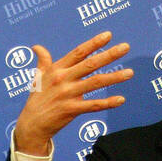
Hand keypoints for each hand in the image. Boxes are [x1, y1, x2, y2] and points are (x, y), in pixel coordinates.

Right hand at [14, 31, 133, 155]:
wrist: (31, 125)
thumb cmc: (36, 100)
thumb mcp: (37, 78)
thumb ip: (42, 61)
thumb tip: (36, 47)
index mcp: (56, 70)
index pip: (78, 53)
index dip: (94, 43)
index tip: (108, 35)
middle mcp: (63, 79)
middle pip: (90, 64)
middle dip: (109, 55)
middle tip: (126, 47)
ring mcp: (67, 95)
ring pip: (95, 83)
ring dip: (114, 77)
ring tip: (130, 72)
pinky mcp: (71, 110)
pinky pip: (93, 105)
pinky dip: (108, 103)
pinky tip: (121, 99)